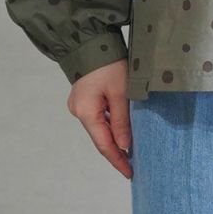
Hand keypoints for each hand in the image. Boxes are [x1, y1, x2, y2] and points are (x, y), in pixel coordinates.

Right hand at [66, 58, 132, 178]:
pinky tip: (123, 127)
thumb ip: (122, 120)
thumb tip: (125, 146)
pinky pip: (98, 116)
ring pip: (100, 126)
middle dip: (116, 150)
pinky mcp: (83, 97)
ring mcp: (79, 104)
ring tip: (132, 148)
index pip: (104, 144)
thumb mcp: (120, 92)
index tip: (130, 172)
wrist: (93, 40)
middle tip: (133, 164)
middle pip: (100, 137)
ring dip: (114, 136)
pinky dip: (110, 123)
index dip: (117, 160)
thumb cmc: (109, 64)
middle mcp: (79, 111)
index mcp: (86, 112)